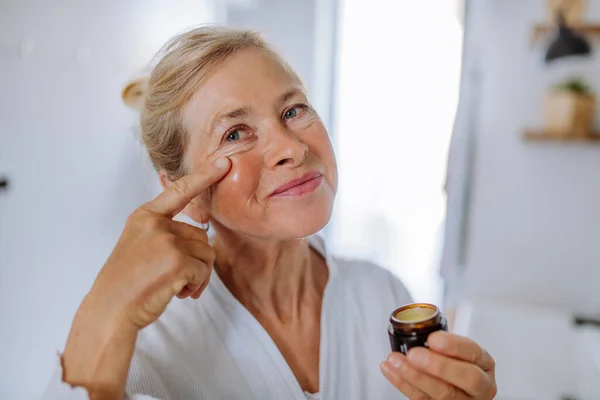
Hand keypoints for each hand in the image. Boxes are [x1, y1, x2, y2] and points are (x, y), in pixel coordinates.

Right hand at [83, 157, 230, 330]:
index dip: (203, 176)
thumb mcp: (139, 245)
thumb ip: (163, 233)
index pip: (179, 191)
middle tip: (177, 278)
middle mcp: (156, 224)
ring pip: (206, 254)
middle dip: (196, 260)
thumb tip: (199, 235)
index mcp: (145, 216)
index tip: (222, 163)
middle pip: (201, 236)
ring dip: (197, 275)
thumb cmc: (126, 282)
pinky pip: (204, 271)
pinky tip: (176, 292)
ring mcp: (167, 241)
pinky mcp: (177, 261)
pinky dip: (196, 286)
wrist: (110, 309)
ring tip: (175, 285)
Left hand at [380, 331, 496, 399]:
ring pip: (443, 394)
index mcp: (484, 363)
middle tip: (413, 354)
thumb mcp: (455, 346)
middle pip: (467, 378)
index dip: (453, 346)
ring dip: (414, 376)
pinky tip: (390, 370)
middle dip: (438, 365)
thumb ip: (442, 338)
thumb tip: (419, 322)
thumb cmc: (452, 360)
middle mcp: (480, 386)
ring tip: (395, 360)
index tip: (433, 339)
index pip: (474, 353)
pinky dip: (403, 384)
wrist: (452, 382)